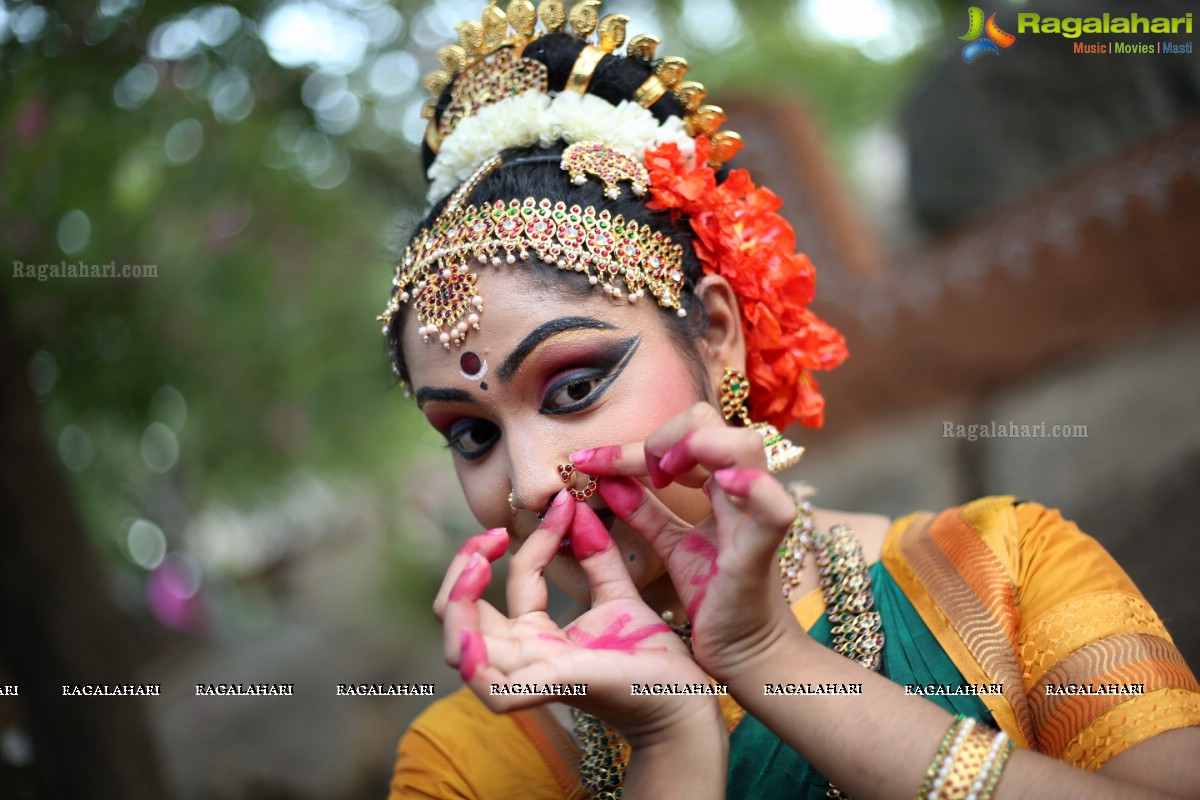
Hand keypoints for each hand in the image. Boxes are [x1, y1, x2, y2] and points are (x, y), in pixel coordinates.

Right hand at [441, 488, 723, 747]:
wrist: (681, 697)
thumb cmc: (649, 657)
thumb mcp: (618, 595)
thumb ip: (597, 556)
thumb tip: (577, 507)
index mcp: (538, 634)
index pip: (516, 578)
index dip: (532, 539)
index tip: (564, 505)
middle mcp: (525, 654)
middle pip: (458, 615)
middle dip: (462, 569)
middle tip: (491, 535)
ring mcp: (532, 673)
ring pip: (460, 649)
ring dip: (456, 604)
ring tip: (478, 565)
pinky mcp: (550, 688)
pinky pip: (491, 689)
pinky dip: (471, 663)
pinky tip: (474, 634)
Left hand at [572, 402, 805, 680]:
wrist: (748, 654)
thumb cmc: (717, 597)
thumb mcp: (673, 546)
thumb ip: (643, 511)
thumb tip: (606, 480)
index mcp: (722, 485)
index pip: (678, 435)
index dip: (627, 445)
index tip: (586, 462)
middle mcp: (742, 491)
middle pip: (711, 421)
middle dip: (666, 435)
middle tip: (646, 472)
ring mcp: (755, 517)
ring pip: (745, 446)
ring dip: (699, 446)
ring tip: (667, 473)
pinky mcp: (762, 551)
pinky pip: (773, 508)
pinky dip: (754, 488)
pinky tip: (724, 484)